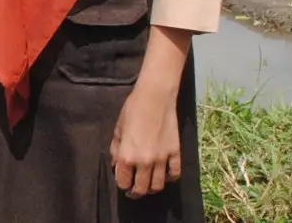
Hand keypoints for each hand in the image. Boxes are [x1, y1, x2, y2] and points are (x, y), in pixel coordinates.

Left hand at [111, 82, 180, 198]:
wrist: (155, 98)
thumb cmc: (132, 110)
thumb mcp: (118, 129)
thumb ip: (116, 148)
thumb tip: (116, 162)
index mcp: (127, 155)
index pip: (124, 181)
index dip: (122, 184)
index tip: (122, 183)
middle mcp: (144, 161)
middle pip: (141, 188)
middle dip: (136, 192)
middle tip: (134, 191)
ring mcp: (162, 159)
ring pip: (158, 185)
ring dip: (152, 188)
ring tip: (148, 186)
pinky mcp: (175, 154)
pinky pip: (174, 174)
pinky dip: (170, 178)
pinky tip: (165, 176)